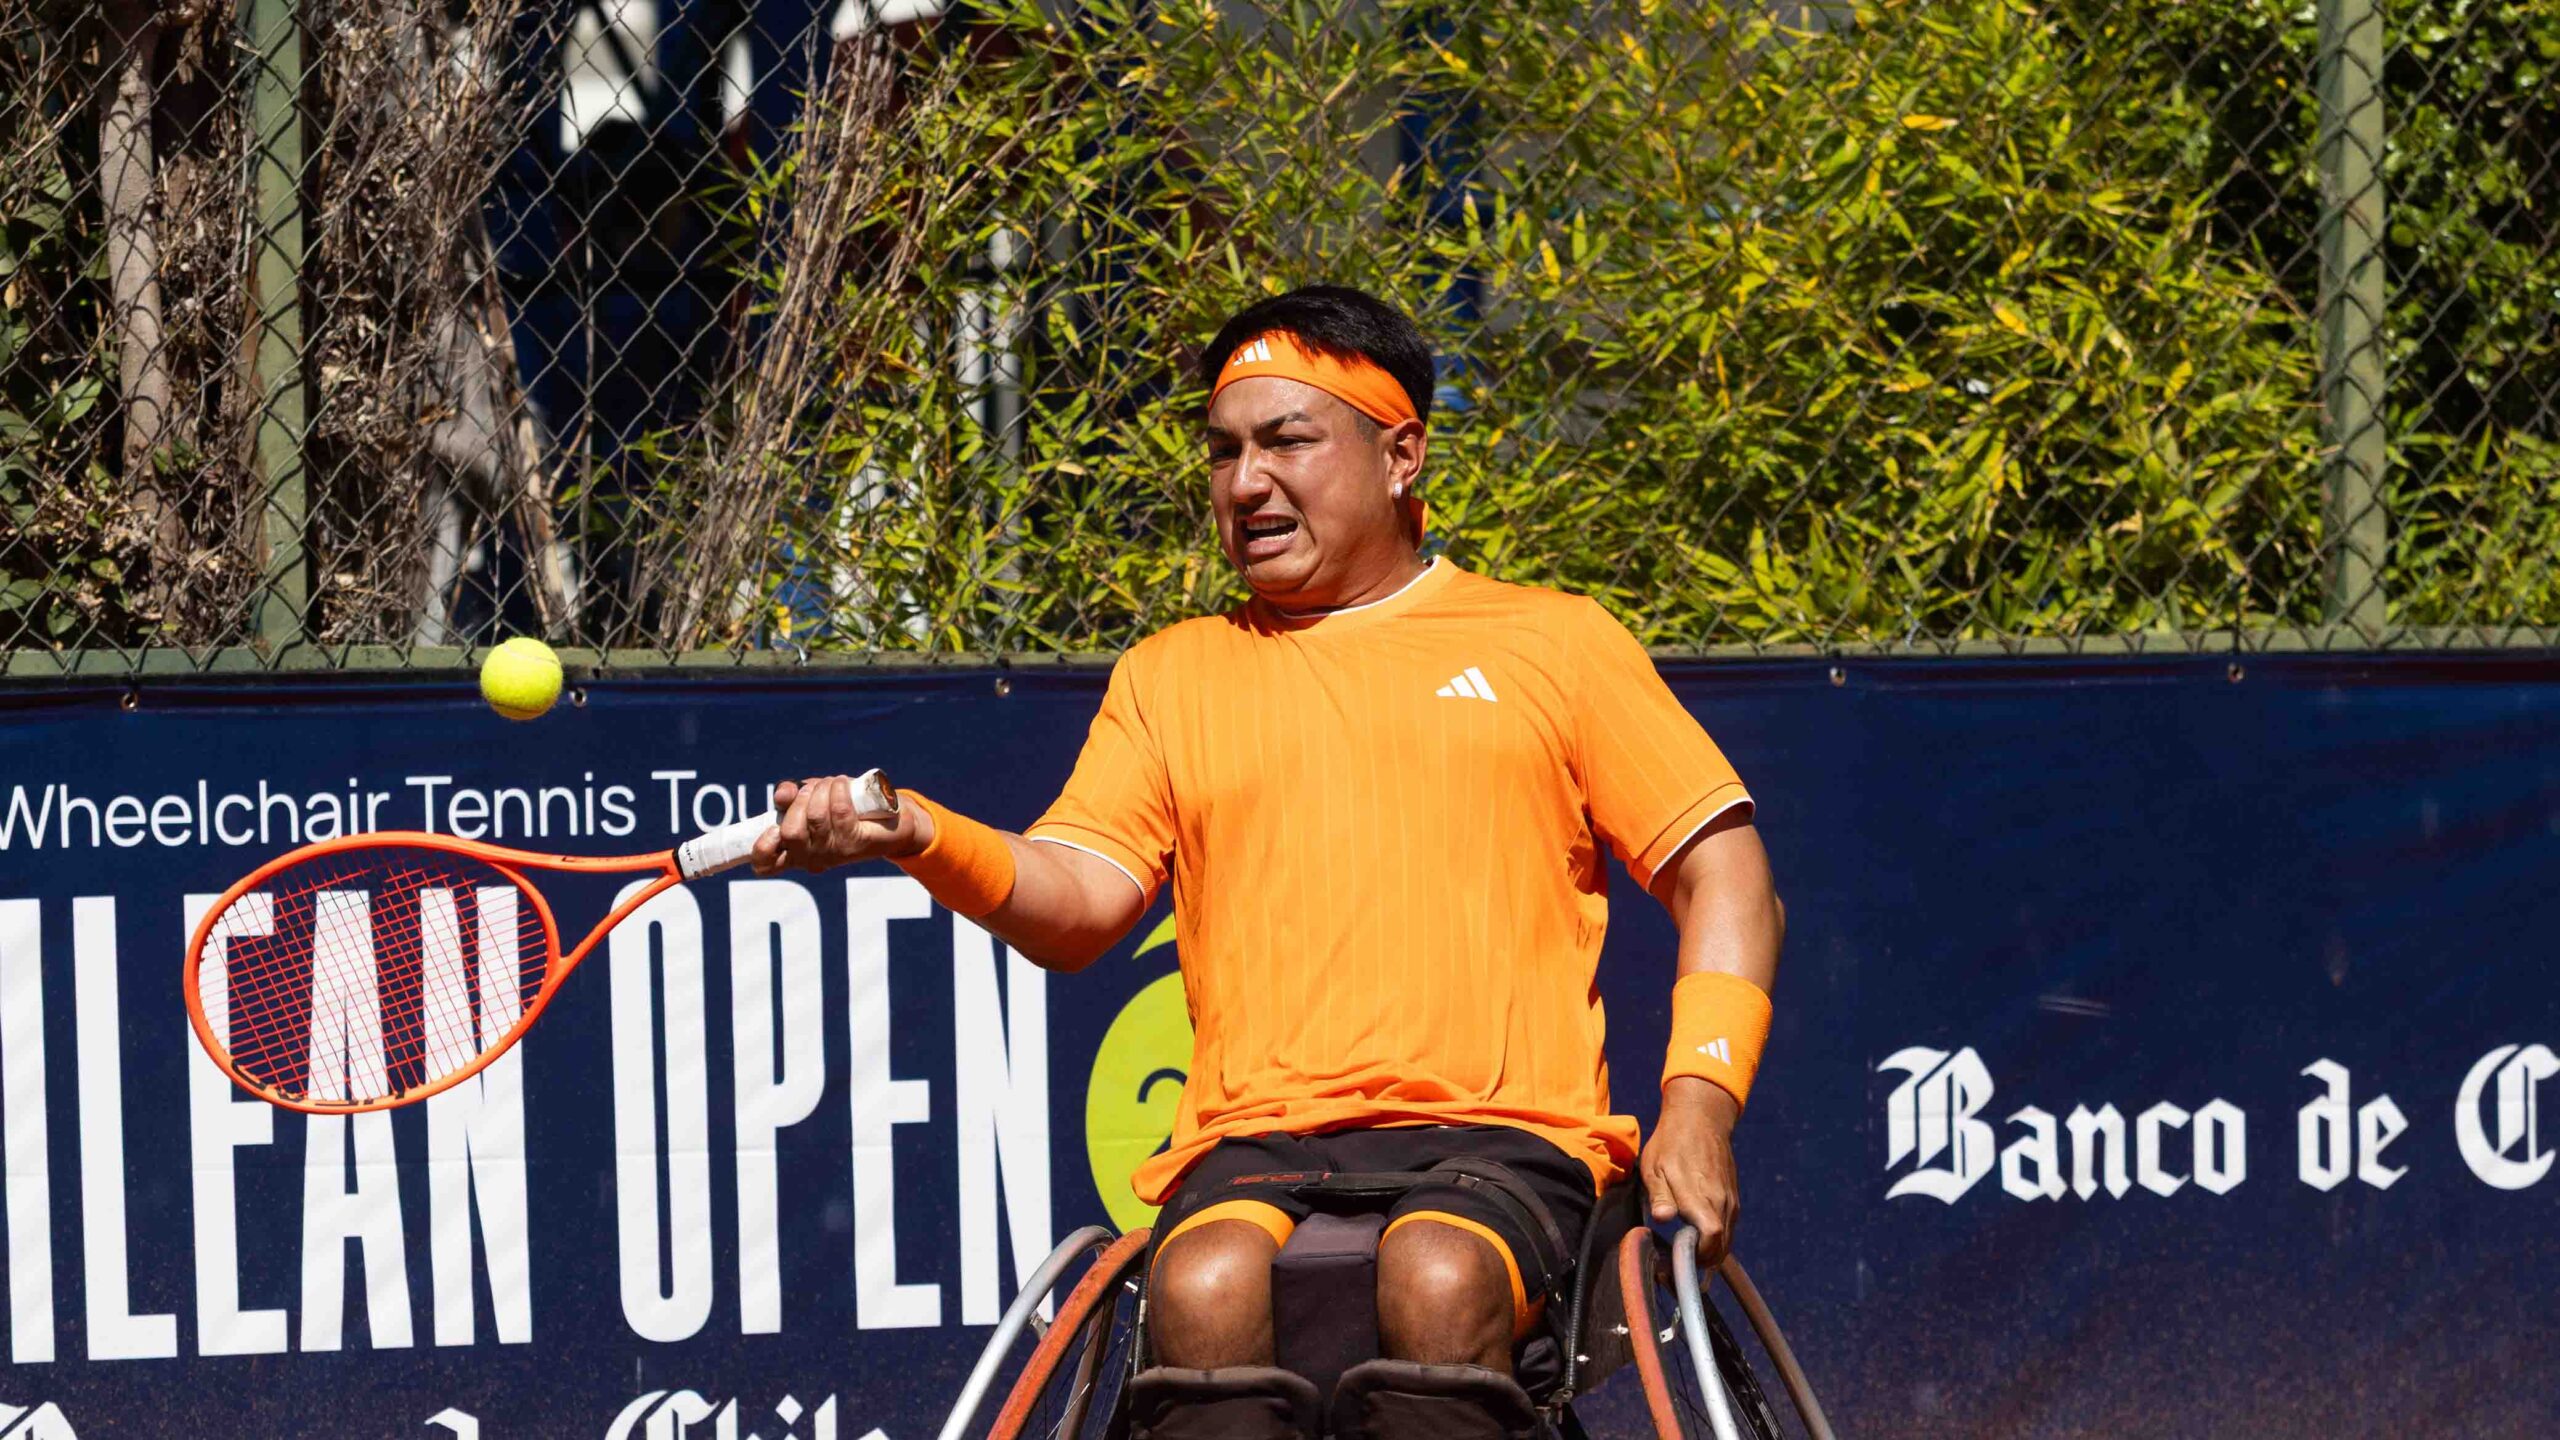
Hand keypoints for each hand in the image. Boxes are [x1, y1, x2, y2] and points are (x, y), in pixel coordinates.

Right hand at [750, 775, 928, 875]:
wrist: (892, 818)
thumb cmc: (845, 808)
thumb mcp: (811, 798)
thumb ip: (792, 796)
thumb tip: (783, 795)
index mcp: (793, 851)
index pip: (765, 863)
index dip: (761, 848)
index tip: (772, 827)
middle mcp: (811, 857)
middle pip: (791, 831)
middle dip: (800, 801)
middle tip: (812, 789)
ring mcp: (834, 852)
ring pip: (815, 818)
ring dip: (821, 790)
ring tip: (831, 783)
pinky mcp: (856, 841)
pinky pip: (840, 811)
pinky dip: (838, 790)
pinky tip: (842, 783)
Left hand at [1641, 1076, 1741, 1262]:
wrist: (1701, 1119)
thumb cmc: (1671, 1143)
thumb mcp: (1655, 1167)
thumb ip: (1661, 1195)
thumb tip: (1662, 1218)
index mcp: (1701, 1196)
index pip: (1711, 1240)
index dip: (1696, 1259)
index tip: (1674, 1263)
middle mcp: (1722, 1202)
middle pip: (1720, 1249)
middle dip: (1700, 1264)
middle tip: (1674, 1266)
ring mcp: (1730, 1201)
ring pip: (1726, 1242)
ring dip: (1708, 1255)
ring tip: (1683, 1254)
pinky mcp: (1733, 1198)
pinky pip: (1728, 1229)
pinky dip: (1715, 1241)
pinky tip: (1695, 1238)